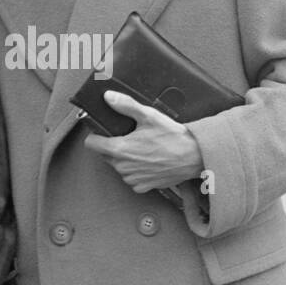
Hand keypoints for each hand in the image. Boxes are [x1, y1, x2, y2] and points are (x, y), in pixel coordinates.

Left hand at [82, 91, 203, 192]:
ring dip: (126, 159)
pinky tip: (149, 161)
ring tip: (144, 149)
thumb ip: (125, 105)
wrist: (194, 156)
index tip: (105, 132)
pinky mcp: (143, 186)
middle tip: (131, 137)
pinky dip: (137, 171)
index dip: (96, 135)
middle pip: (105, 155)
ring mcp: (133, 178)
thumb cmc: (173, 137)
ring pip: (119, 167)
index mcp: (120, 149)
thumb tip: (108, 97)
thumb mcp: (149, 115)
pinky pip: (132, 179)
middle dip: (113, 146)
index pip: (91, 144)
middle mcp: (123, 167)